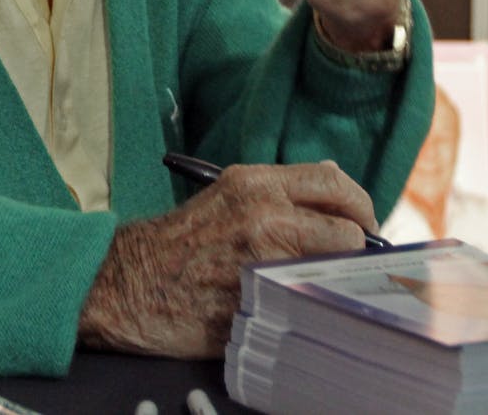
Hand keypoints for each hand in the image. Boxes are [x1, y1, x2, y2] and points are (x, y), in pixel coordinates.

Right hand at [77, 161, 376, 357]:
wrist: (126, 286)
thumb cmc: (177, 243)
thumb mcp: (228, 196)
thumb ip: (282, 190)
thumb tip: (335, 181)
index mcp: (255, 184)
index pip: (336, 185)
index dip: (359, 208)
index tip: (362, 224)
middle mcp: (263, 216)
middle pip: (348, 232)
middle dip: (354, 250)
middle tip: (348, 261)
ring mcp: (261, 263)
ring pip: (334, 271)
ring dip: (333, 280)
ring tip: (317, 283)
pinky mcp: (257, 304)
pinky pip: (307, 304)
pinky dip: (308, 306)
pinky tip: (292, 306)